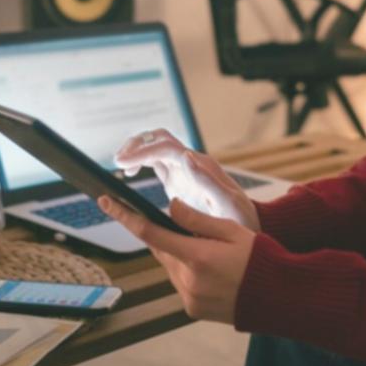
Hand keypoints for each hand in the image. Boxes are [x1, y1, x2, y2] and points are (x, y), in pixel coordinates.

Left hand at [98, 195, 254, 323]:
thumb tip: (170, 208)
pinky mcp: (193, 310)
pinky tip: (211, 271)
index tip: (106, 201)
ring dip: (178, 255)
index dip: (125, 216)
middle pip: (160, 250)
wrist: (279, 298)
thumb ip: (197, 219)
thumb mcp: (232, 230)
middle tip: (191, 231)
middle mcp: (188, 281)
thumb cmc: (260, 258)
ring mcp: (189, 299)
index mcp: (197, 258)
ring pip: (169, 267)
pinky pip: (179, 284)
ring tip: (209, 253)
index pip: (151, 233)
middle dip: (167, 237)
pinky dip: (186, 272)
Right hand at [114, 129, 259, 232]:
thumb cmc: (241, 218)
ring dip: (136, 150)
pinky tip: (128, 174)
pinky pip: (155, 162)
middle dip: (136, 145)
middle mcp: (190, 162)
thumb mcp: (229, 203)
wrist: (247, 226)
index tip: (122, 163)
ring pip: (155, 147)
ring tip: (119, 166)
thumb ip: (208, 181)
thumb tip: (187, 156)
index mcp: (199, 165)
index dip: (142, 152)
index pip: (165, 147)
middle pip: (158, 139)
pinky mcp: (178, 179)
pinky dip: (139, 162)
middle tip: (117, 161)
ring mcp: (183, 169)